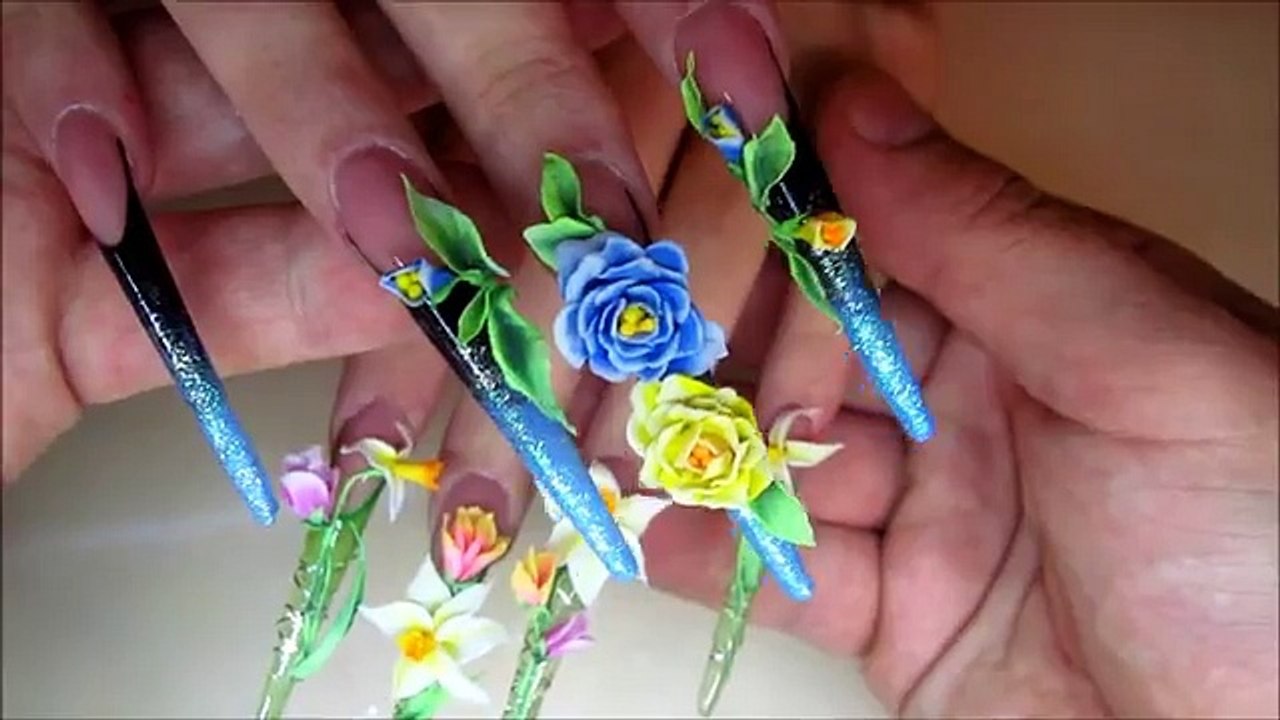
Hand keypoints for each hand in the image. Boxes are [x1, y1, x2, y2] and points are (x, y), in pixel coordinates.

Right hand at [608, 25, 1277, 719]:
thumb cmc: (1266, 549)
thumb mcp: (1149, 367)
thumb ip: (995, 241)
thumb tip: (859, 109)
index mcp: (1035, 315)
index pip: (869, 237)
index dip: (765, 217)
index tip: (664, 193)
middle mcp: (968, 402)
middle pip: (799, 351)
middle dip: (699, 347)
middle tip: (597, 337)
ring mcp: (924, 510)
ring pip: (774, 461)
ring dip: (683, 452)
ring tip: (586, 436)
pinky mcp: (895, 616)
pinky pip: (785, 576)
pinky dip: (710, 558)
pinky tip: (639, 531)